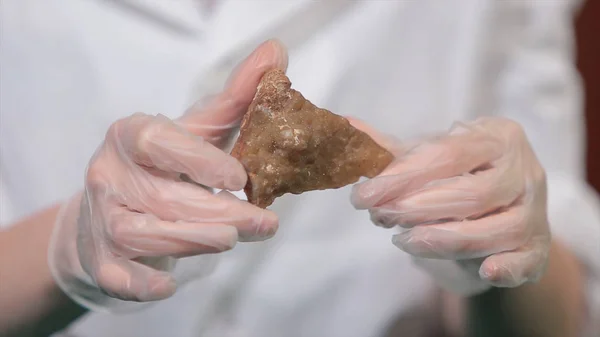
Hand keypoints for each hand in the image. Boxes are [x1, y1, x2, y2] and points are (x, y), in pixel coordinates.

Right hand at [49, 40, 287, 303]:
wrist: (110, 211)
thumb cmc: (162, 166)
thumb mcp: (196, 132)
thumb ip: (235, 99)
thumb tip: (277, 53)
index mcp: (130, 136)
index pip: (158, 141)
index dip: (197, 159)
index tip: (239, 178)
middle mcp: (109, 175)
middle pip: (162, 196)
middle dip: (216, 212)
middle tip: (263, 222)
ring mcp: (102, 218)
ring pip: (144, 233)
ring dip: (192, 240)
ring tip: (233, 239)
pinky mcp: (102, 259)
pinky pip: (118, 274)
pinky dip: (141, 282)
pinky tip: (167, 285)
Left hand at [351, 117, 550, 287]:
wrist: (501, 203)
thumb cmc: (458, 175)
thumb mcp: (427, 158)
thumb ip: (389, 150)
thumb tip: (345, 127)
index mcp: (497, 137)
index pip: (449, 154)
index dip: (402, 177)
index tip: (363, 196)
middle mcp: (524, 170)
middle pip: (473, 194)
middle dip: (418, 209)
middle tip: (379, 217)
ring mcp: (536, 210)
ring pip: (495, 229)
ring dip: (443, 239)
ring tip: (402, 240)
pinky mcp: (538, 247)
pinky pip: (528, 260)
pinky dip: (508, 267)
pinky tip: (484, 272)